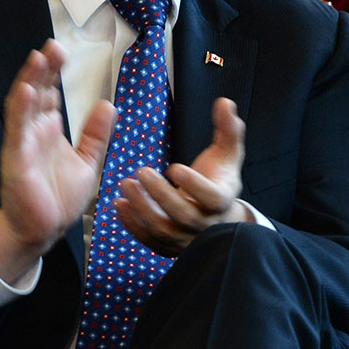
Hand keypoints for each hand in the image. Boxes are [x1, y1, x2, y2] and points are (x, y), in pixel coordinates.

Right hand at [0, 40, 115, 281]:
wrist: (42, 231)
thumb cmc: (58, 198)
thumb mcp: (87, 161)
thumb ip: (95, 135)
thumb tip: (108, 106)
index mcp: (49, 131)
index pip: (50, 94)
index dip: (54, 72)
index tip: (62, 52)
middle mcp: (34, 133)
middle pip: (36, 93)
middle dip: (43, 69)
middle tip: (52, 46)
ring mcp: (23, 144)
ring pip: (23, 106)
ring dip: (30, 81)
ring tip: (38, 59)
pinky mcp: (16, 160)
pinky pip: (17, 131)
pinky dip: (21, 110)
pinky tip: (27, 92)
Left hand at [114, 97, 249, 255]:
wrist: (217, 216)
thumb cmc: (220, 179)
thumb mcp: (228, 153)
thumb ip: (228, 128)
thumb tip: (225, 103)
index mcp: (221, 200)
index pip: (211, 197)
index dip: (193, 184)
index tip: (173, 166)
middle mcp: (204, 223)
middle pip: (182, 214)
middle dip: (159, 194)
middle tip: (141, 171)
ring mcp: (185, 238)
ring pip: (162, 229)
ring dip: (140, 208)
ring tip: (125, 185)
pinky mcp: (168, 245)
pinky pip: (148, 239)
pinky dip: (132, 224)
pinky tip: (120, 205)